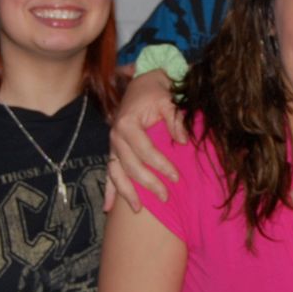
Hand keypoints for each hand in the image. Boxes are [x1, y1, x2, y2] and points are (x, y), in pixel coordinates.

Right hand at [107, 70, 186, 211]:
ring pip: (116, 172)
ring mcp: (113, 144)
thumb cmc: (156, 91)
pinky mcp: (113, 149)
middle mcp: (116, 135)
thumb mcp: (168, 100)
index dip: (161, 165)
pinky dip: (109, 189)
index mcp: (127, 123)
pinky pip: (109, 171)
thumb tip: (184, 141)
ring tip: (137, 209)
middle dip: (147, 183)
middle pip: (130, 165)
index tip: (176, 177)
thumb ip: (175, 119)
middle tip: (165, 197)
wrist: (142, 82)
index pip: (145, 150)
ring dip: (125, 192)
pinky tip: (108, 207)